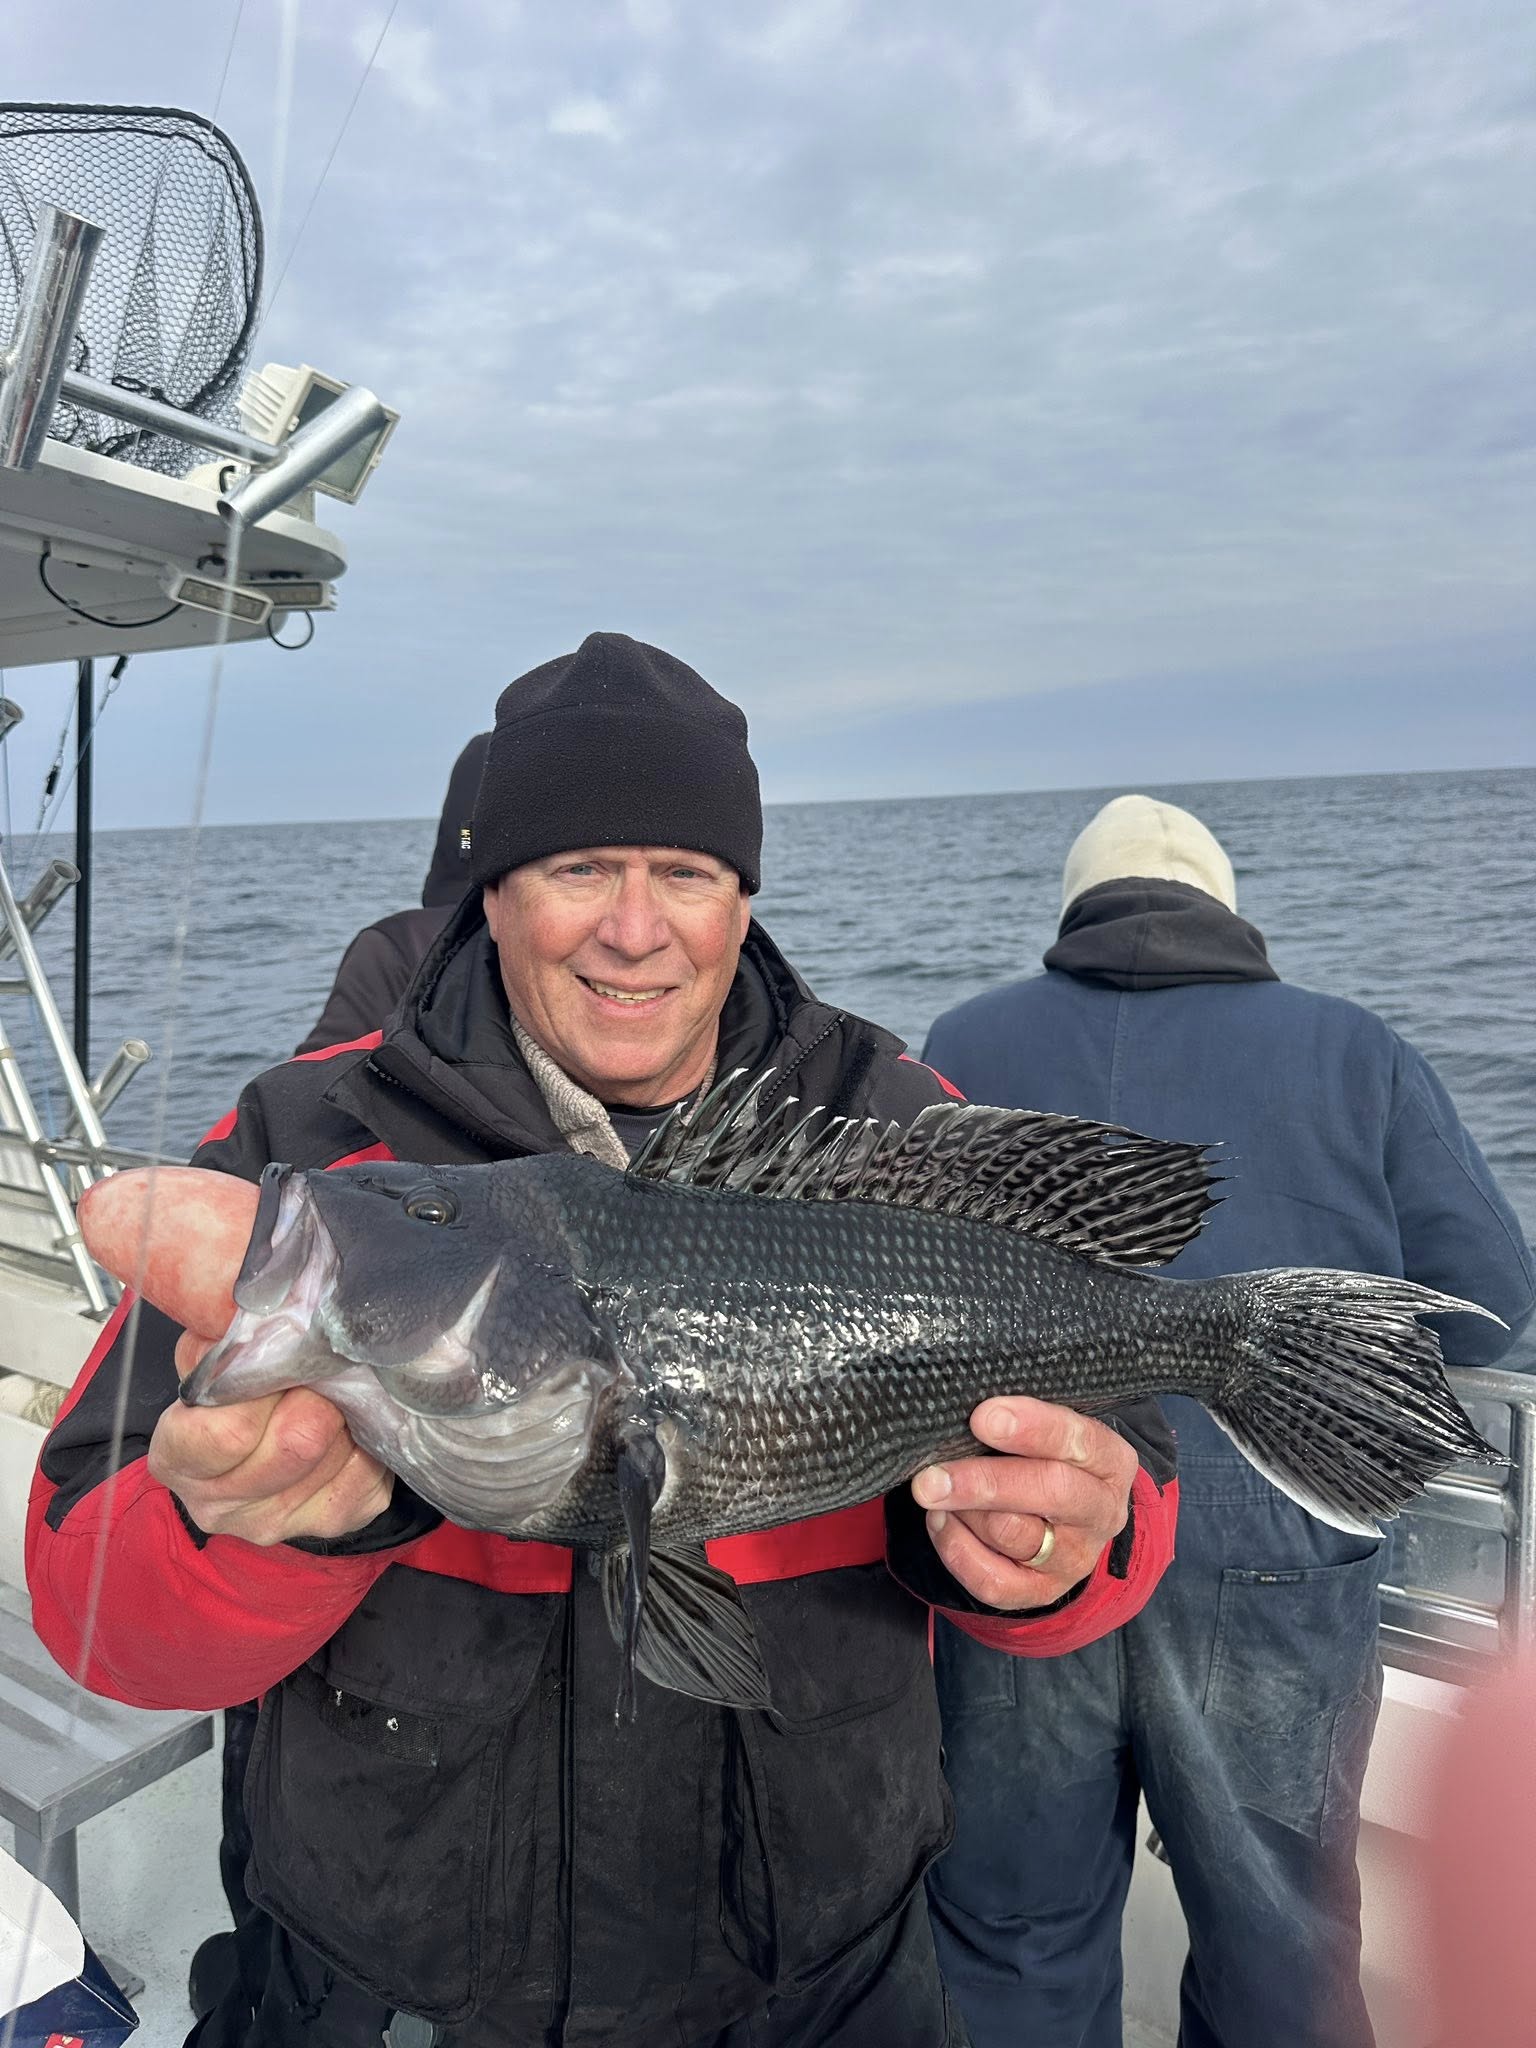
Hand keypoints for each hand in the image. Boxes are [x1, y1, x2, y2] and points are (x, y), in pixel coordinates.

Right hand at [79, 1168, 392, 1545]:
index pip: (201, 1436)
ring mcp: (274, 1512)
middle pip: (281, 1451)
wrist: (301, 1389)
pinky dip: (371, 1448)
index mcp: (180, 1441)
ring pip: (327, 1465)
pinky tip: (360, 1423)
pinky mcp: (333, 1514)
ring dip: (346, 1417)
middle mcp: (218, 1489)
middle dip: (310, 1396)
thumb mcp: (215, 1303)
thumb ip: (181, 1264)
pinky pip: (363, 1486)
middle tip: (319, 1365)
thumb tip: (112, 1208)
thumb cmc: (255, 1344)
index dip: (243, 1396)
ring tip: (339, 1387)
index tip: (264, 1359)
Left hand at [911, 1396, 1137, 1609]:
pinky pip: (994, 1581)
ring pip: (1013, 1534)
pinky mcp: (1044, 1591)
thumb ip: (1020, 1421)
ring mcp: (1075, 1557)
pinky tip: (940, 1521)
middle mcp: (1101, 1511)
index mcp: (1110, 1461)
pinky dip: (957, 1549)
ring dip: (965, 1511)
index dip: (1031, 1428)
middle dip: (986, 1481)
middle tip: (933, 1476)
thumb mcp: (1050, 1431)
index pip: (1078, 1441)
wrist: (1068, 1522)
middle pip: (1050, 1492)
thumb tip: (968, 1410)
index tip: (982, 1417)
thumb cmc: (1046, 1458)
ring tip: (934, 1489)